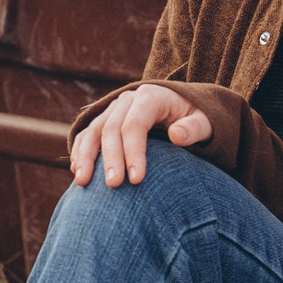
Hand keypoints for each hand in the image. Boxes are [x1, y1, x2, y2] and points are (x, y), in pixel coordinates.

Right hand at [69, 84, 212, 186]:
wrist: (183, 110)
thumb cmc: (196, 119)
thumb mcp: (205, 122)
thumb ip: (194, 129)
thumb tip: (176, 136)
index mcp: (151, 97)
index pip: (135, 124)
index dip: (133, 152)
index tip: (136, 180)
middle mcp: (127, 100)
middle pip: (111, 128)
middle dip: (110, 158)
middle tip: (113, 186)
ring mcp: (113, 110)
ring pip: (93, 131)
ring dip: (86, 156)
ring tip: (83, 182)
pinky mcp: (104, 120)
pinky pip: (86, 135)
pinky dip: (80, 152)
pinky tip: (78, 173)